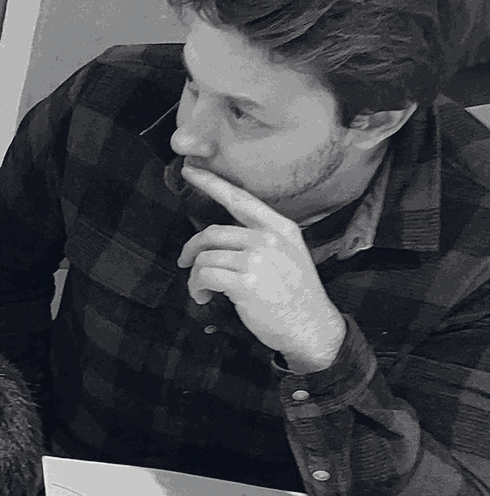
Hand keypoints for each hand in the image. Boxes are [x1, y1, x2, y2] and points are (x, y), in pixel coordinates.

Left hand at [176, 165, 346, 371]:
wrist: (311, 326)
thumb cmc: (294, 294)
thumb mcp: (288, 255)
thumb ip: (260, 240)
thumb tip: (220, 239)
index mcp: (281, 228)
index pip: (240, 198)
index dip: (211, 183)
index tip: (189, 169)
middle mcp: (269, 238)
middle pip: (211, 233)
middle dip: (191, 249)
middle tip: (184, 263)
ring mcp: (257, 260)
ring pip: (204, 257)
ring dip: (195, 275)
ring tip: (202, 290)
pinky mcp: (245, 283)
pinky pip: (204, 276)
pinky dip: (196, 287)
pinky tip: (205, 298)